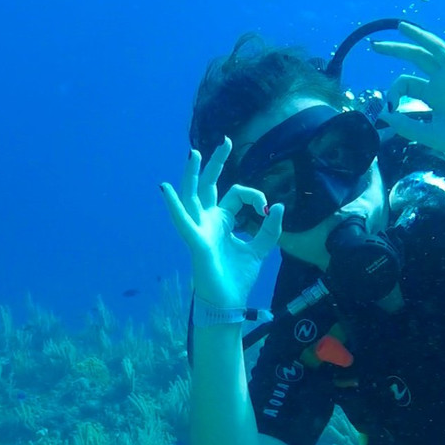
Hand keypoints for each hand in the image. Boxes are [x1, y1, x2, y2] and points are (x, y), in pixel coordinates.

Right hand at [160, 139, 283, 308]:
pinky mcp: (196, 243)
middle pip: (208, 186)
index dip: (254, 197)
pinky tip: (166, 189)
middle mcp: (207, 222)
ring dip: (192, 175)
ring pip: (192, 197)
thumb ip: (269, 230)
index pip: (236, 195)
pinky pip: (183, 222)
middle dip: (216, 163)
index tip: (266, 210)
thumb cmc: (237, 277)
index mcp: (221, 222)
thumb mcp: (260, 250)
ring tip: (194, 154)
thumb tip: (277, 206)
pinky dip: (174, 206)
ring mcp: (199, 230)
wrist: (228, 303)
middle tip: (225, 142)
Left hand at [371, 8, 444, 169]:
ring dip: (419, 36)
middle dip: (396, 50)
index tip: (388, 106)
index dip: (393, 91)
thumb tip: (383, 113)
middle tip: (374, 45)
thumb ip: (406, 125)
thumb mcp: (427, 134)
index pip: (406, 82)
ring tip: (401, 26)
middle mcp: (443, 81)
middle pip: (416, 58)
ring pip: (436, 49)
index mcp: (432, 94)